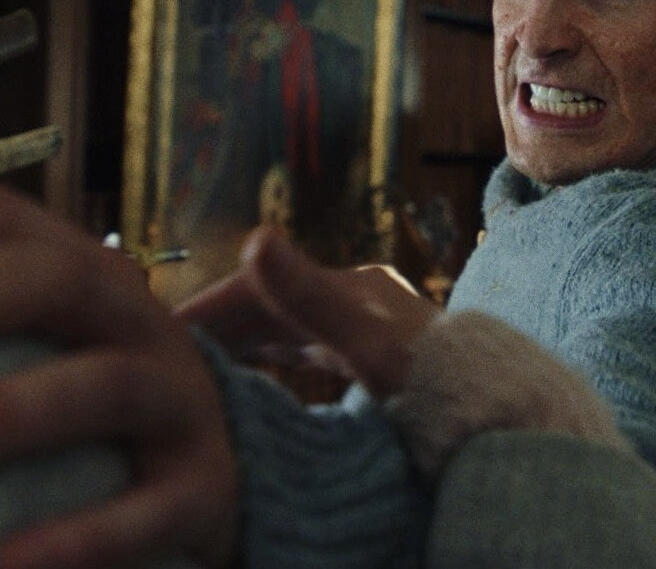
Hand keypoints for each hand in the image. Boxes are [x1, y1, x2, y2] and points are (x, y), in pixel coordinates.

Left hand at [0, 180, 238, 568]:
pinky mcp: (204, 488)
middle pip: (59, 278)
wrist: (216, 475)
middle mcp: (135, 321)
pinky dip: (84, 535)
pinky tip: (7, 561)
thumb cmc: (80, 404)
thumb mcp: (34, 345)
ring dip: (6, 413)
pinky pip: (153, 509)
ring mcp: (179, 402)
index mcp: (83, 275)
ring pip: (107, 386)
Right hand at [176, 224, 440, 397]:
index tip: (157, 328)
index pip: (260, 286)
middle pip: (271, 304)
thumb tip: (257, 235)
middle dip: (217, 323)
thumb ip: (309, 298)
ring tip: (190, 362)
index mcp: (355, 285)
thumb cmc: (431, 386)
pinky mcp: (374, 355)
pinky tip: (249, 375)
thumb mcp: (366, 345)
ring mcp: (368, 325)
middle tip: (159, 348)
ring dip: (240, 341)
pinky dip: (271, 357)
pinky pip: (307, 349)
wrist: (497, 421)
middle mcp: (361, 296)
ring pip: (287, 327)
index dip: (206, 307)